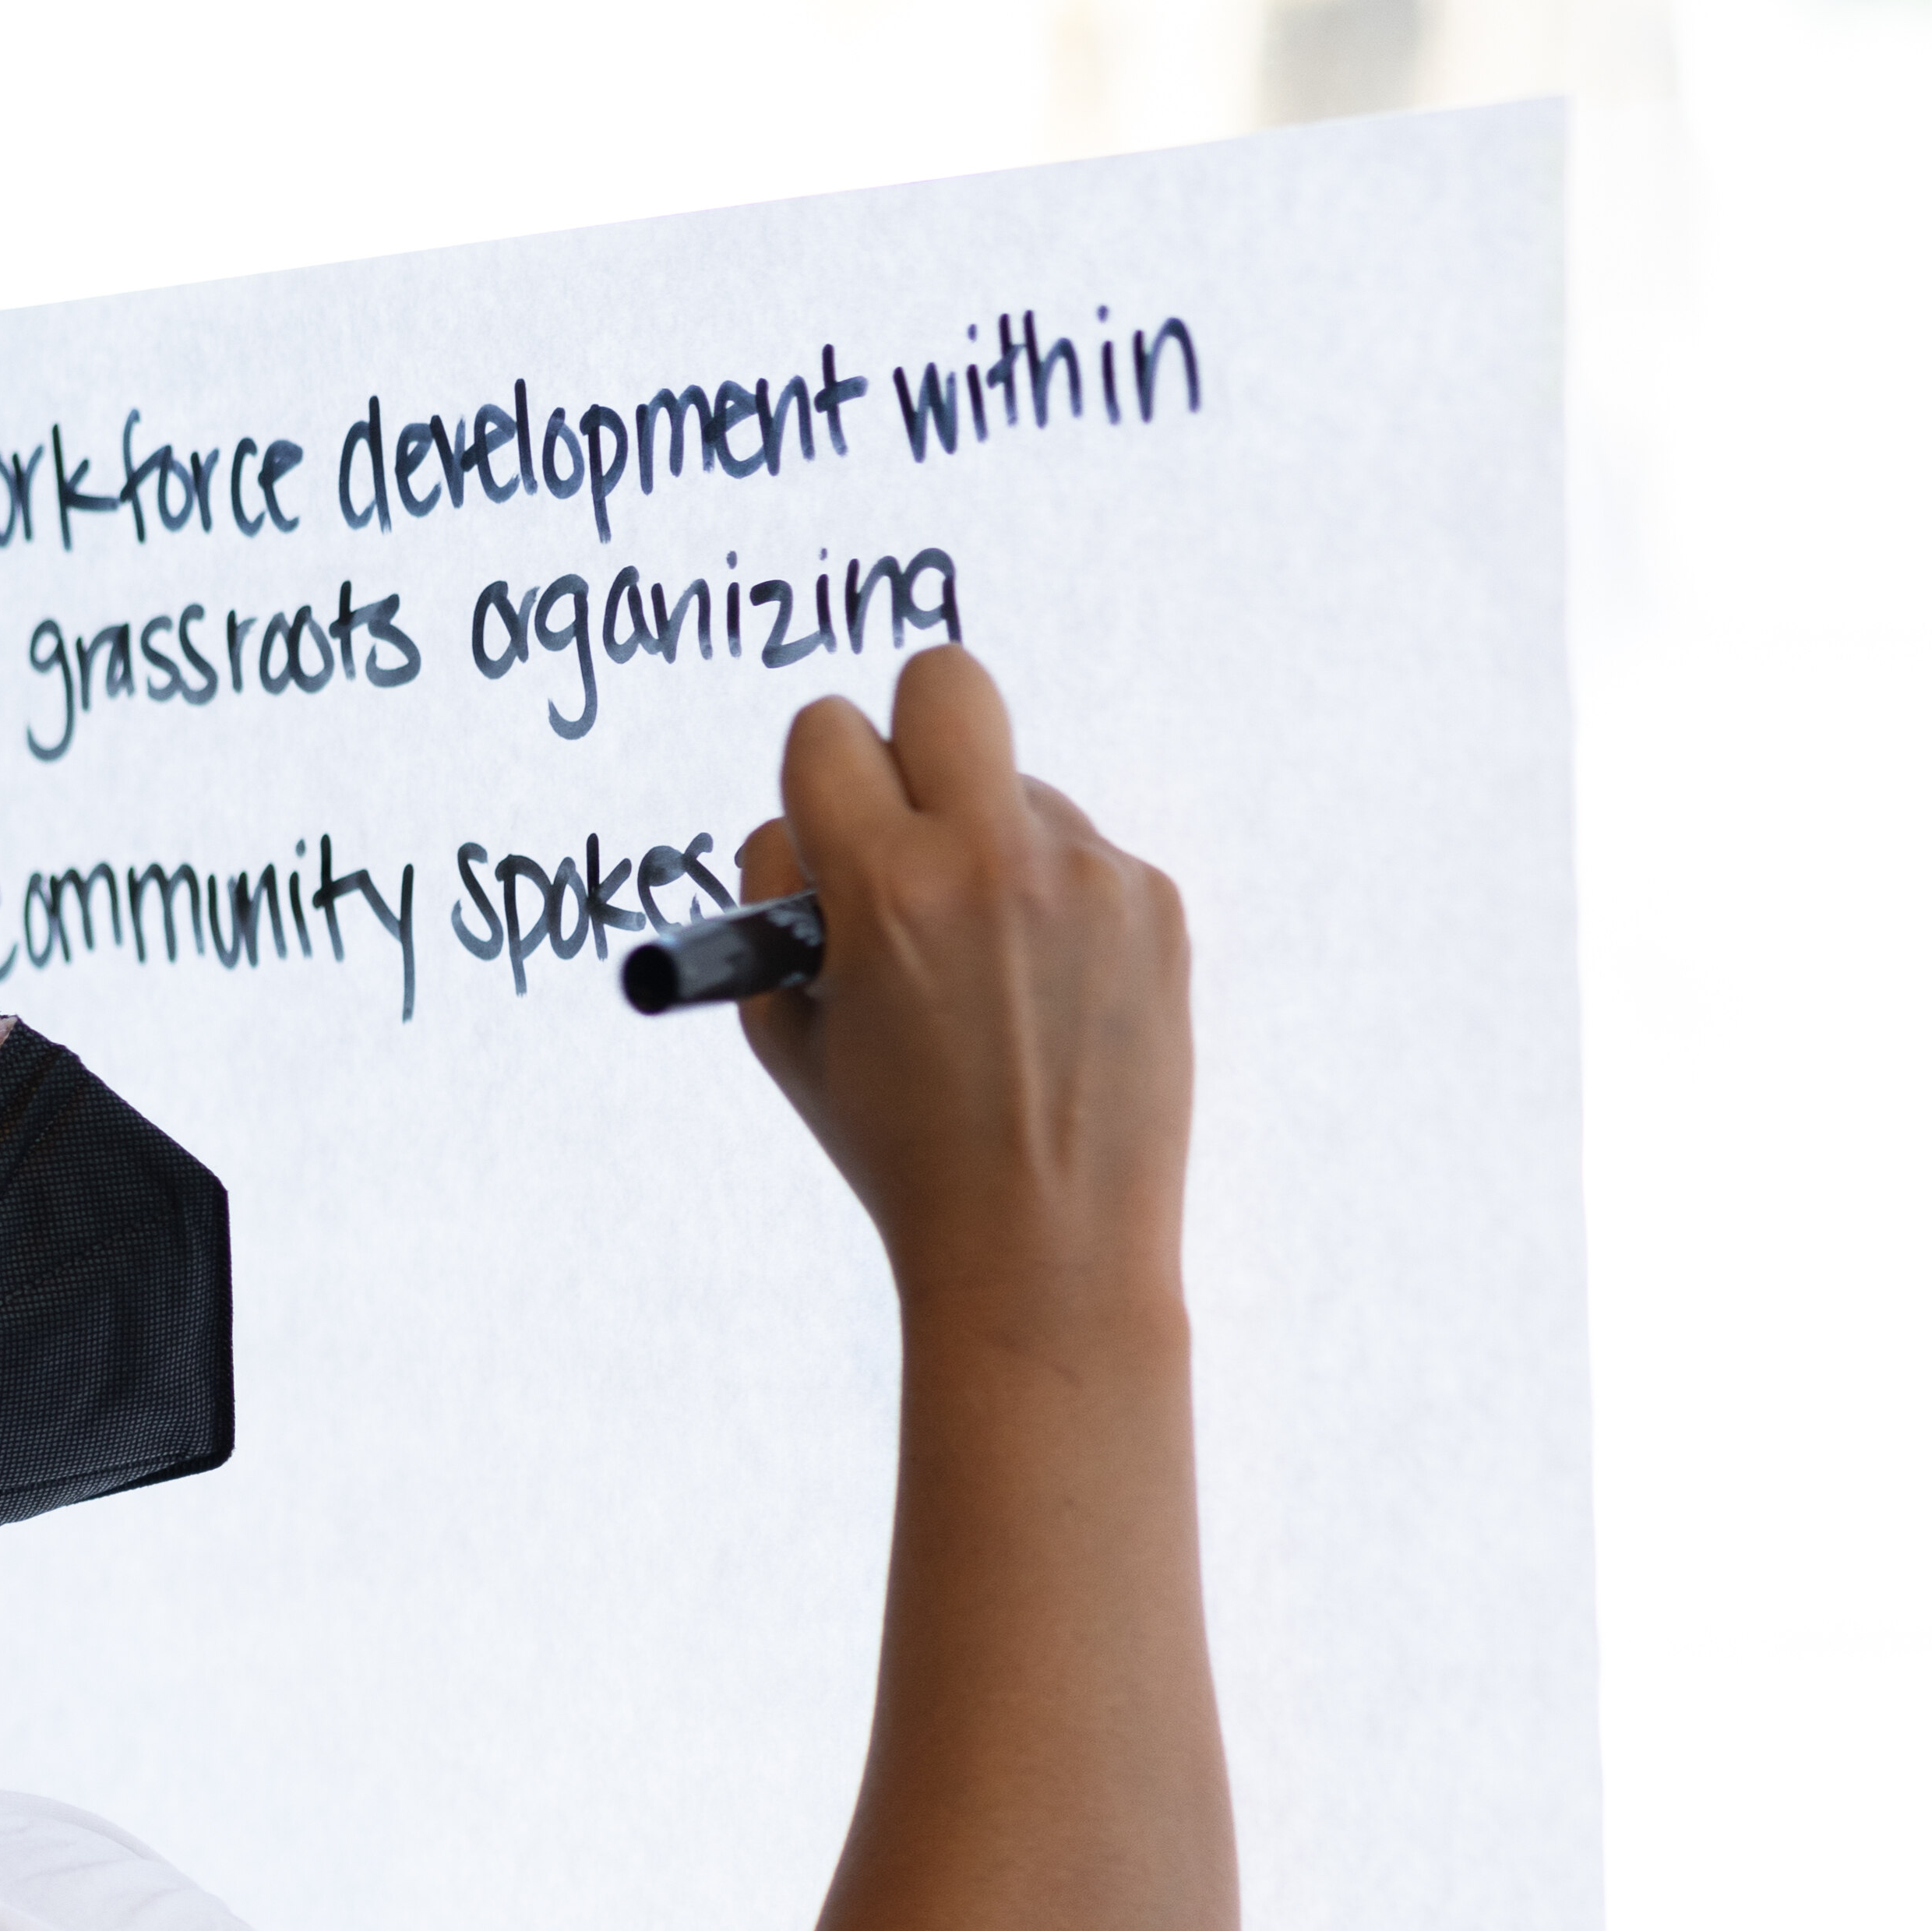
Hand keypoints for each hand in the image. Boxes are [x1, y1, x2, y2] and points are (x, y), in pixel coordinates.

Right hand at [736, 650, 1187, 1345]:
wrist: (1044, 1251)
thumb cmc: (899, 1150)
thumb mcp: (789, 1035)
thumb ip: (778, 903)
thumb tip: (806, 815)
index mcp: (886, 891)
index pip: (825, 731)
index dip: (815, 783)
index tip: (828, 833)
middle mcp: (994, 861)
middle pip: (944, 679)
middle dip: (912, 730)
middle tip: (910, 817)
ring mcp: (1089, 876)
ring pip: (1018, 789)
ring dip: (990, 850)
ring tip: (989, 980)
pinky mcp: (1153, 902)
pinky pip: (1082, 857)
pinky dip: (1055, 911)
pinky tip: (1050, 1003)